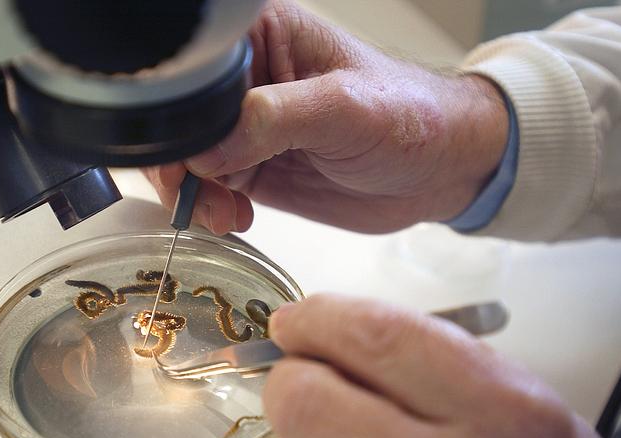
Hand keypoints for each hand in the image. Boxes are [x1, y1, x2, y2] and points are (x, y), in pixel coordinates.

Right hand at [144, 0, 507, 234]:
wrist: (443, 168)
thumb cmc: (410, 117)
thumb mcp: (343, 110)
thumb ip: (274, 119)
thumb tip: (208, 148)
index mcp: (261, 37)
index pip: (193, 76)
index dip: (180, 120)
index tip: (191, 161)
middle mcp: (246, 81)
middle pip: (178, 122)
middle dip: (180, 166)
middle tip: (204, 198)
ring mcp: (246, 127)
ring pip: (186, 161)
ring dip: (194, 194)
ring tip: (226, 214)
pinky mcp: (253, 167)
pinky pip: (208, 189)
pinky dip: (210, 208)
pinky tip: (237, 217)